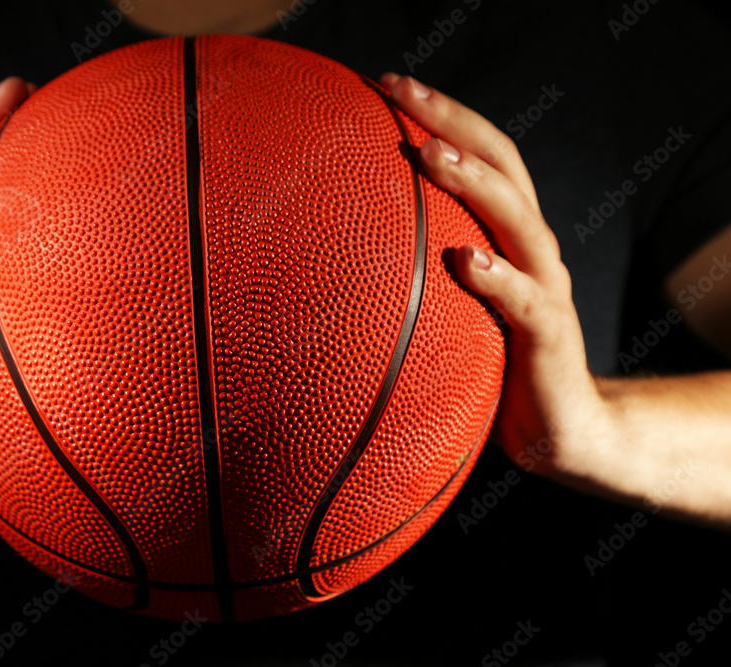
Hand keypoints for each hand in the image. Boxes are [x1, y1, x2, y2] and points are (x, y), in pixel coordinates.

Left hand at [380, 73, 615, 481]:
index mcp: (508, 236)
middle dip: (452, 121)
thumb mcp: (453, 308)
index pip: (481, 157)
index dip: (442, 115)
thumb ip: (421, 274)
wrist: (563, 431)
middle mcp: (532, 250)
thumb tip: (340, 257)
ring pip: (519, 220)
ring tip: (431, 153)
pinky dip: (499, 278)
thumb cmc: (497, 363)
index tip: (386, 84)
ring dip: (475, 183)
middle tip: (400, 90)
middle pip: (503, 165)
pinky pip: (528, 304)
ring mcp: (546, 289)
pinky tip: (467, 261)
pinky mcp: (550, 338)